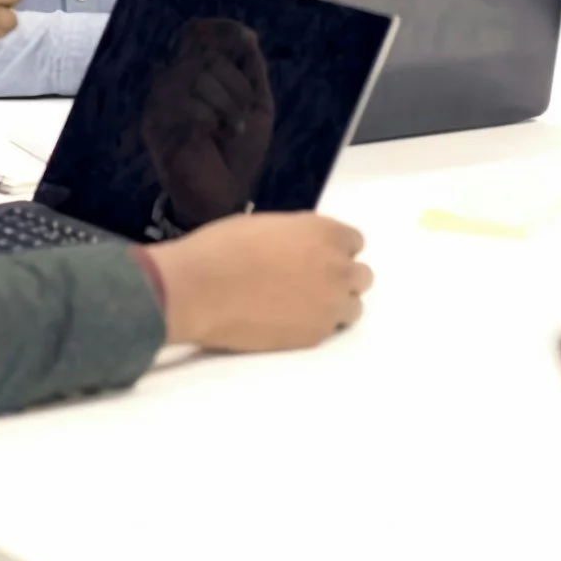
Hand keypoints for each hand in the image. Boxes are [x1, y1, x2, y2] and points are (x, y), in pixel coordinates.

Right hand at [138, 18, 275, 227]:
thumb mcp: (256, 105)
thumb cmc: (239, 153)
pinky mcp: (155, 126)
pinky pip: (188, 104)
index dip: (222, 31)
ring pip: (198, 76)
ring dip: (229, 104)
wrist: (224, 197)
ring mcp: (160, 104)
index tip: (247, 42)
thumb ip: (251, 70)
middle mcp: (172, 83)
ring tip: (232, 129)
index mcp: (194, 75)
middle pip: (206, 55)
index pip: (196, 33)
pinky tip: (214, 137)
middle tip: (242, 113)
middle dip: (237, 84)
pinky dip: (212, 119)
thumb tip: (247, 34)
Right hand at [145, 212, 371, 349]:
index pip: (354, 242)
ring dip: (335, 304)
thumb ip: (298, 236)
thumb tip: (304, 247)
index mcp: (325, 233)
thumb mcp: (268, 225)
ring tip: (303, 306)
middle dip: (341, 277)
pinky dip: (315, 325)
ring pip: (353, 307)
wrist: (199, 290)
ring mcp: (329, 305)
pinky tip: (288, 321)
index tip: (316, 256)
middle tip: (312, 282)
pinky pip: (330, 330)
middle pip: (361, 276)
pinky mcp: (315, 335)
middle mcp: (337, 269)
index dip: (334, 249)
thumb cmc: (222, 247)